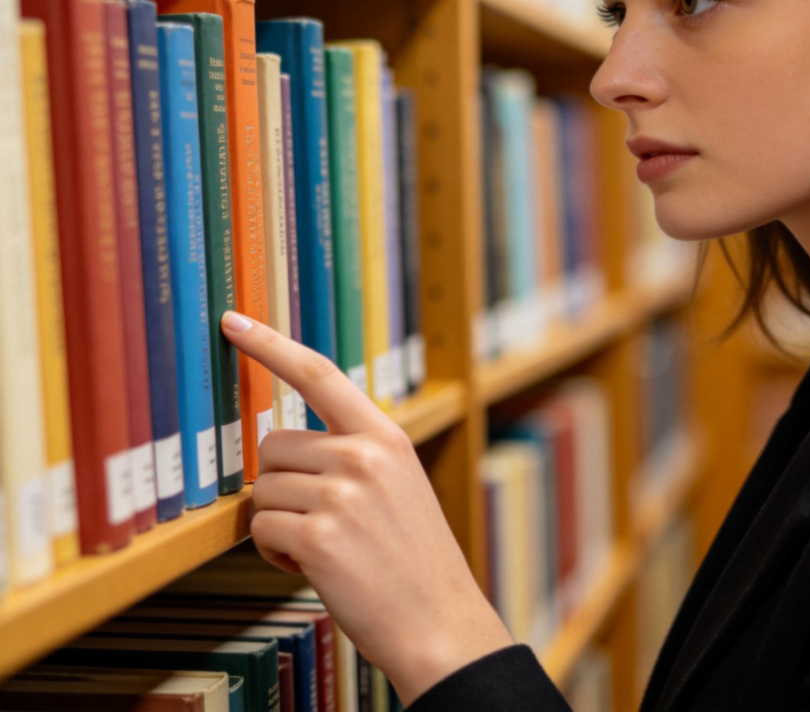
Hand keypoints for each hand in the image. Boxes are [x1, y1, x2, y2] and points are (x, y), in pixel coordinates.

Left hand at [220, 311, 513, 704]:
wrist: (440, 622)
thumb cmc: (412, 557)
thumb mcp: (398, 483)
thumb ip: (352, 452)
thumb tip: (280, 446)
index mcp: (386, 436)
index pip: (320, 373)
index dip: (271, 345)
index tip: (234, 321)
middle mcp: (365, 455)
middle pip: (274, 445)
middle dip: (280, 483)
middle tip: (316, 519)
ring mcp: (342, 494)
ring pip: (263, 490)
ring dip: (278, 521)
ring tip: (322, 546)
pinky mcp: (320, 537)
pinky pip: (261, 529)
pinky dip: (275, 552)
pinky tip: (312, 567)